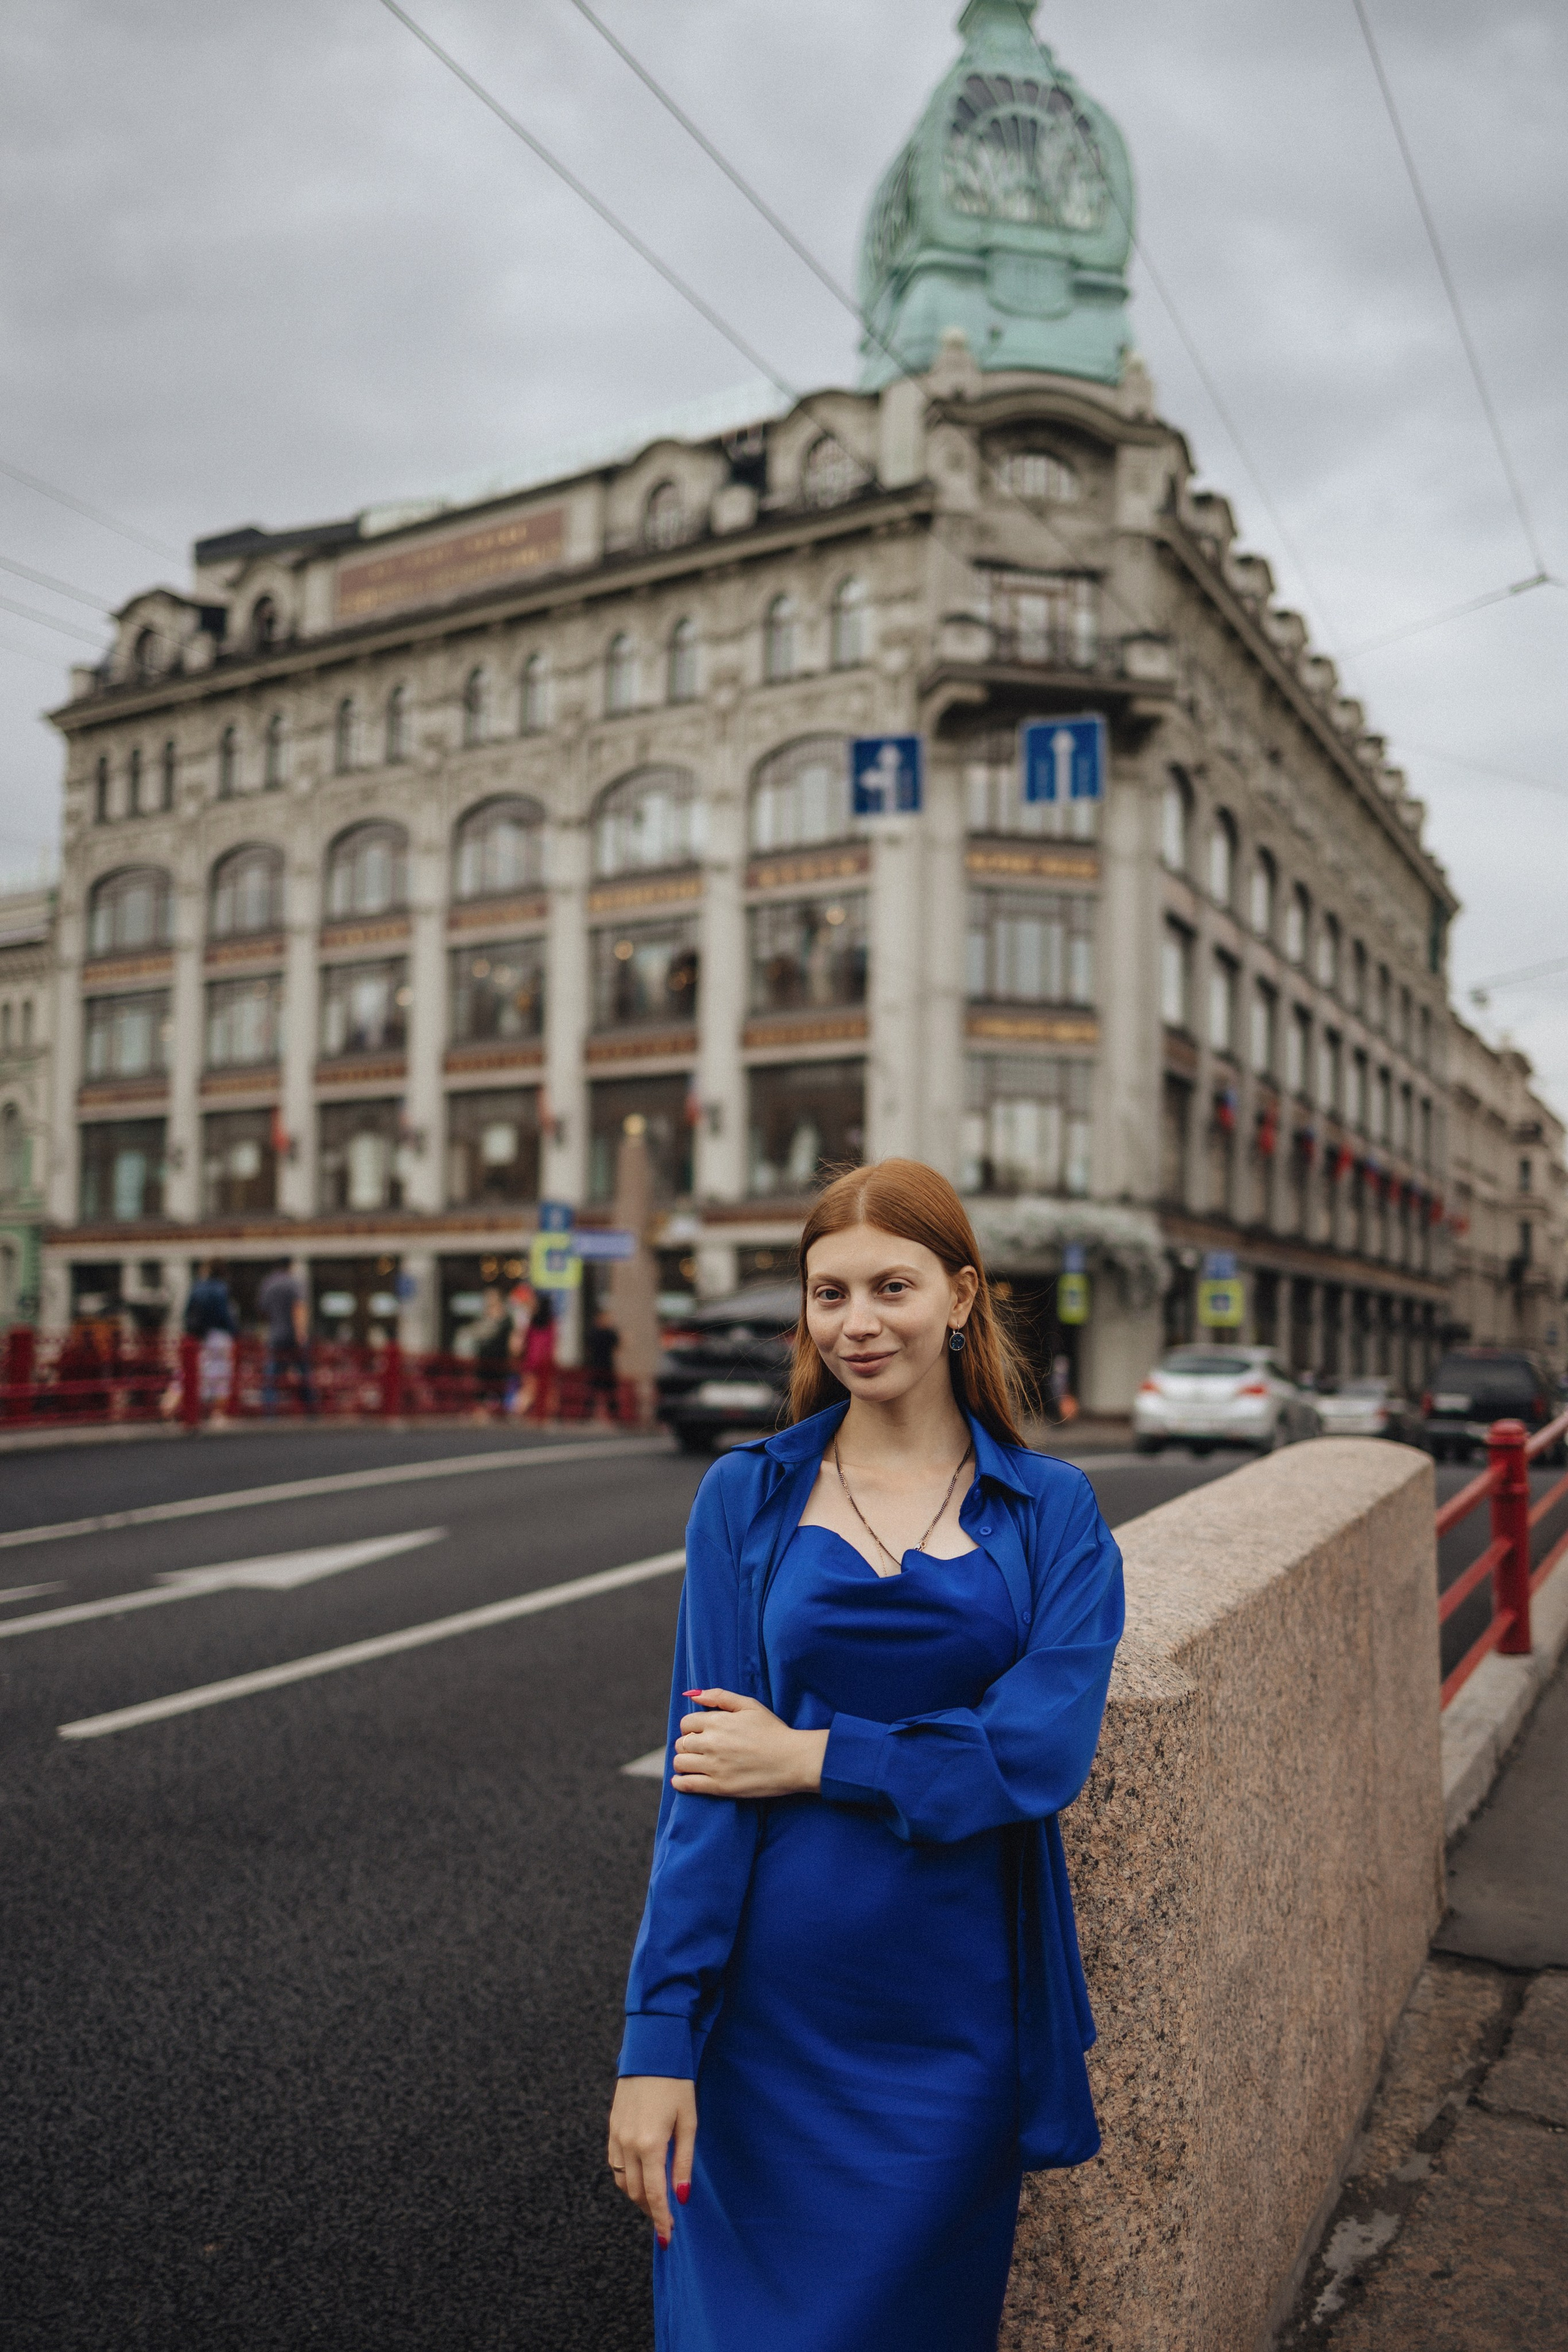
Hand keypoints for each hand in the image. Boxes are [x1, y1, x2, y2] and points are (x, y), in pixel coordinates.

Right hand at [608, 2076, 695, 2244]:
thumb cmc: (676, 2085)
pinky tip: (640, 2177)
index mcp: (650, 2145)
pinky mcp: (611, 2127)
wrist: (651, 2052)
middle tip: (665, 2221)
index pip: (655, 2195)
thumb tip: (682, 2197)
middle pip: (636, 2193)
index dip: (661, 2219)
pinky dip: (626, 2177)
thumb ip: (684, 2162)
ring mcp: (616, 2136)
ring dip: (637, 2196)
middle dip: (650, 2211)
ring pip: (622, 2181)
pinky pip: (615, 2163)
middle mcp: (628, 2144)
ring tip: (655, 2201)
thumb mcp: (688, 2122)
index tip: (667, 2238)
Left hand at [672, 1689, 828, 1799]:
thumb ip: (719, 1696)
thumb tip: (692, 1694)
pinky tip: (681, 1780)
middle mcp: (711, 1743)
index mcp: (717, 1721)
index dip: (691, 1727)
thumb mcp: (749, 1705)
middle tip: (698, 1748)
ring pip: (680, 1763)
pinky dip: (679, 1782)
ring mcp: (714, 1766)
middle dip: (686, 1744)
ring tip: (693, 1762)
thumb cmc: (773, 1731)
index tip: (699, 1732)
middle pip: (681, 1743)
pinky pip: (687, 1784)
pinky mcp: (719, 1787)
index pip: (686, 1723)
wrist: (793, 1760)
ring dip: (683, 1761)